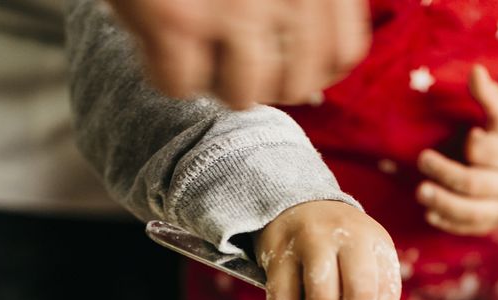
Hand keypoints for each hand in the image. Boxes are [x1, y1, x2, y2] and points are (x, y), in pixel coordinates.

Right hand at [105, 0, 370, 108]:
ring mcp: (236, 8)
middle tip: (224, 52)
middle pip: (292, 84)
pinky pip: (180, 84)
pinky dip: (164, 71)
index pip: (341, 53)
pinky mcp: (177, 19)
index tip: (282, 61)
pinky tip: (155, 39)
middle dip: (258, 78)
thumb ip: (301, 0)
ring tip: (191, 46)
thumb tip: (307, 82)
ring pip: (240, 93)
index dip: (311, 69)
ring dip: (213, 78)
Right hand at [256, 201, 401, 299]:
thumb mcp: (363, 269)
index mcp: (375, 242)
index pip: (387, 290)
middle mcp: (346, 236)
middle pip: (360, 291)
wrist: (298, 204)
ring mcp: (310, 240)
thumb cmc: (339, 250)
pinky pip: (283, 298)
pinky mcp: (278, 251)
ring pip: (321, 297)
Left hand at [415, 65, 497, 235]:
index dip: (480, 147)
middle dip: (448, 173)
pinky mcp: (491, 222)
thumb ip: (489, 96)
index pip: (495, 154)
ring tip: (420, 191)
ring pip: (471, 212)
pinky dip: (449, 223)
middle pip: (475, 184)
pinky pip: (469, 228)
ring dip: (444, 203)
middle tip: (423, 158)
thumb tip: (475, 70)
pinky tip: (429, 214)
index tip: (469, 135)